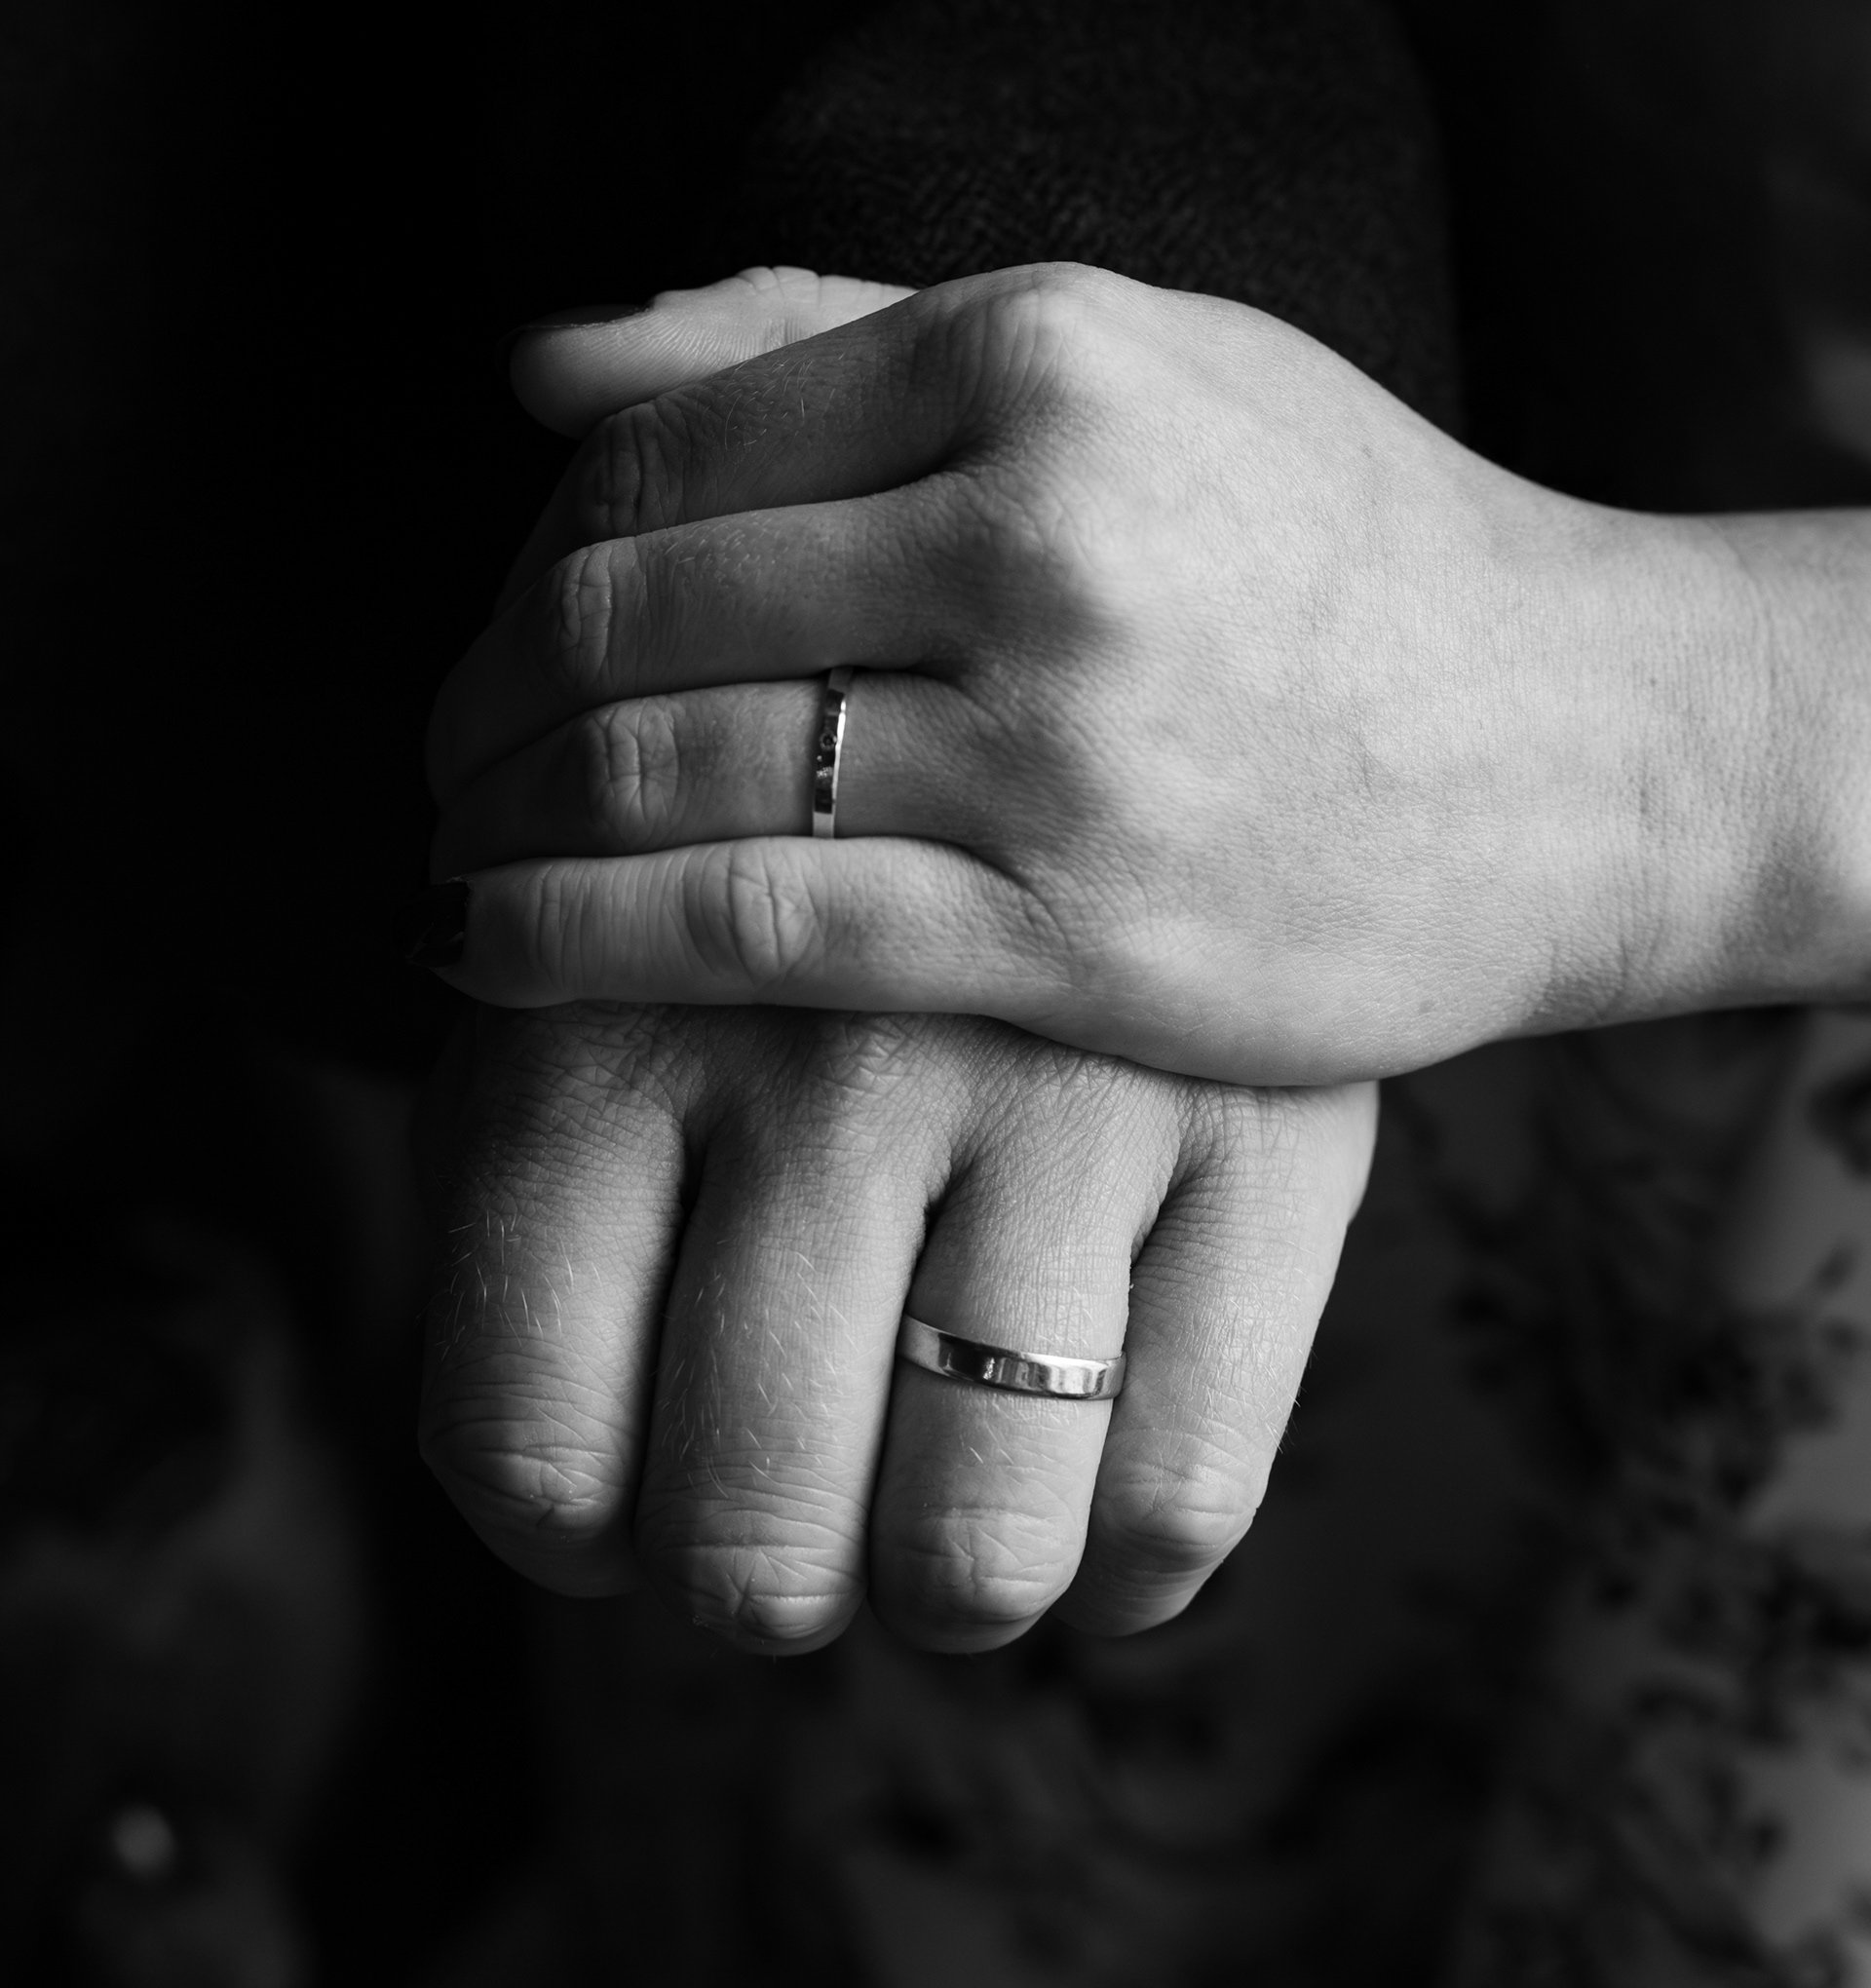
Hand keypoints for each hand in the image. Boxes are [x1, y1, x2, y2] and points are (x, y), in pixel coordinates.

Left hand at [416, 990, 1373, 1648]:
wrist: (1077, 704)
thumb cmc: (779, 928)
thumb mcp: (587, 1002)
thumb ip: (512, 1225)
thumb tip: (565, 1515)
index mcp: (616, 1027)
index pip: (532, 1447)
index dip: (573, 1530)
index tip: (623, 1484)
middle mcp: (837, 1054)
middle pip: (748, 1537)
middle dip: (759, 1574)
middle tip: (792, 1496)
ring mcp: (1067, 1092)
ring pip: (973, 1553)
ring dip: (939, 1581)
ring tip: (934, 1488)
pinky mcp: (1266, 1130)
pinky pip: (1179, 1498)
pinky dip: (1118, 1557)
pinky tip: (1081, 1476)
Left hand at [423, 262, 1840, 1081]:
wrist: (1583, 745)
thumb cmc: (1331, 532)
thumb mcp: (1121, 354)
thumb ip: (821, 331)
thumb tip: (533, 364)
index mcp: (1034, 352)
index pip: (670, 444)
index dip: (533, 546)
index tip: (501, 621)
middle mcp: (1037, 527)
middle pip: (635, 606)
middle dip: (485, 695)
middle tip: (441, 752)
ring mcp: (1059, 737)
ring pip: (669, 771)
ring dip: (504, 822)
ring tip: (455, 851)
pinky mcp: (1077, 928)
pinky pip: (753, 927)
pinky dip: (576, 940)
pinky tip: (492, 952)